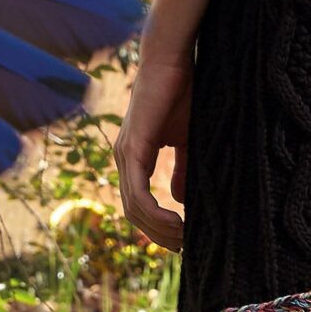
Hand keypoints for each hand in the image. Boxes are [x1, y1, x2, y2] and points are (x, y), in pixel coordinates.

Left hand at [114, 50, 193, 250]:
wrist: (172, 62)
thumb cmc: (181, 94)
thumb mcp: (186, 141)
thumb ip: (182, 170)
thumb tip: (182, 200)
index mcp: (134, 157)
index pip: (139, 204)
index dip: (158, 226)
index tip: (183, 240)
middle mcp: (124, 159)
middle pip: (134, 213)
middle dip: (159, 235)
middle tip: (185, 249)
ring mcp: (125, 154)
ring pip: (134, 207)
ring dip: (159, 229)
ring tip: (184, 239)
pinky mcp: (132, 148)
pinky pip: (138, 192)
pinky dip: (155, 212)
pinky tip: (177, 221)